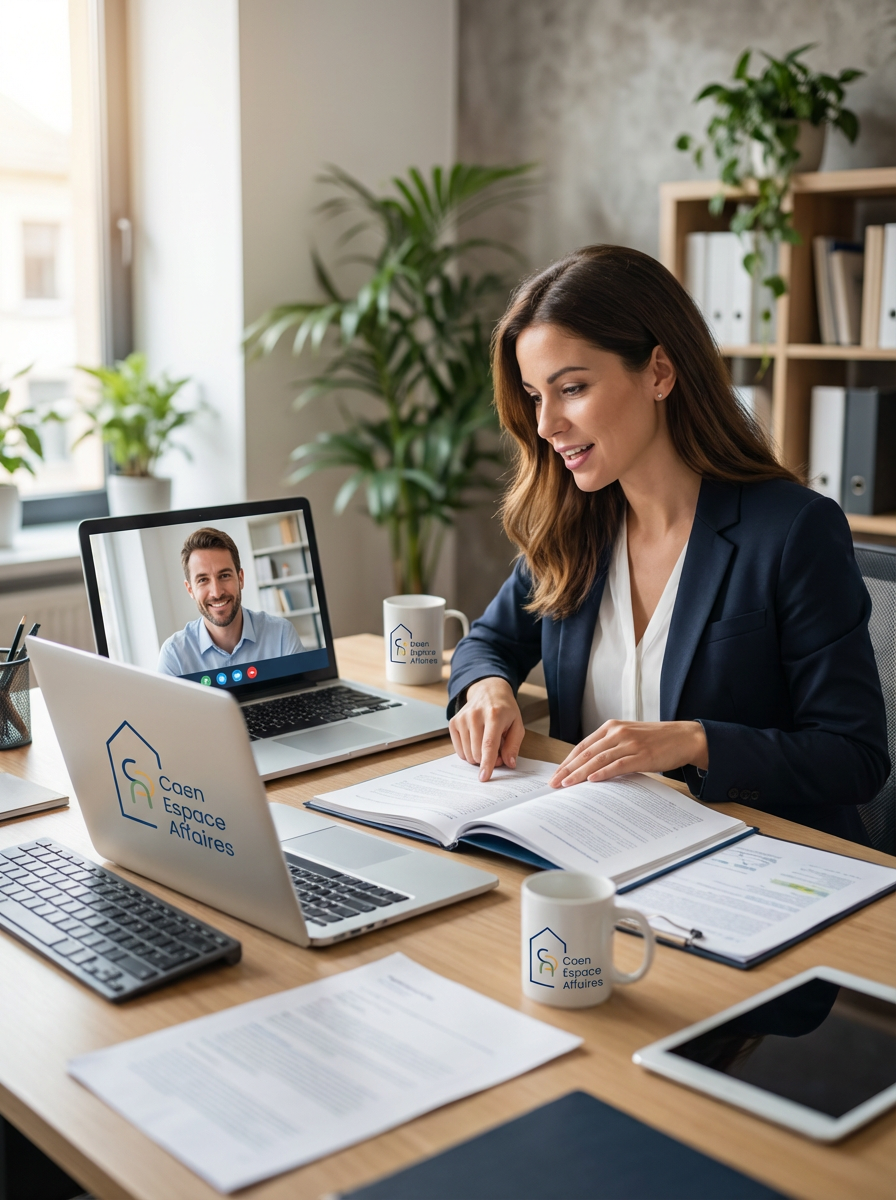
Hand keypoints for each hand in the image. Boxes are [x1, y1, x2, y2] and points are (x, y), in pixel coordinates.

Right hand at [449, 677, 524, 781]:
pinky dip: (469, 752)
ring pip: (467, 754)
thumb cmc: (505, 710)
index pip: (488, 744)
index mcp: (494, 715)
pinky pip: (459, 750)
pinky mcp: (454, 722)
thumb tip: (509, 763)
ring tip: (487, 744)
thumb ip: (513, 745)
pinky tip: (476, 742)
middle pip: (477, 752)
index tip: (484, 777)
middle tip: (498, 752)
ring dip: (478, 756)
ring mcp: (462, 718)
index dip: (487, 763)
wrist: (488, 691)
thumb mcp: (517, 725)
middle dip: (488, 760)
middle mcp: (475, 716)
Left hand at [549, 720, 707, 787]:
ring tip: (566, 785)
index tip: (556, 775)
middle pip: (586, 753)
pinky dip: (603, 773)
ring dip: (580, 773)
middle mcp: (618, 732)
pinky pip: (618, 765)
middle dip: (568, 769)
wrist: (684, 737)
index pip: (582, 746)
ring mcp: (630, 743)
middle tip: (554, 784)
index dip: (567, 761)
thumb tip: (588, 767)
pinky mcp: (642, 755)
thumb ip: (610, 747)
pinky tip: (591, 781)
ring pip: (598, 759)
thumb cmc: (656, 740)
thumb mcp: (629, 737)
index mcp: (611, 727)